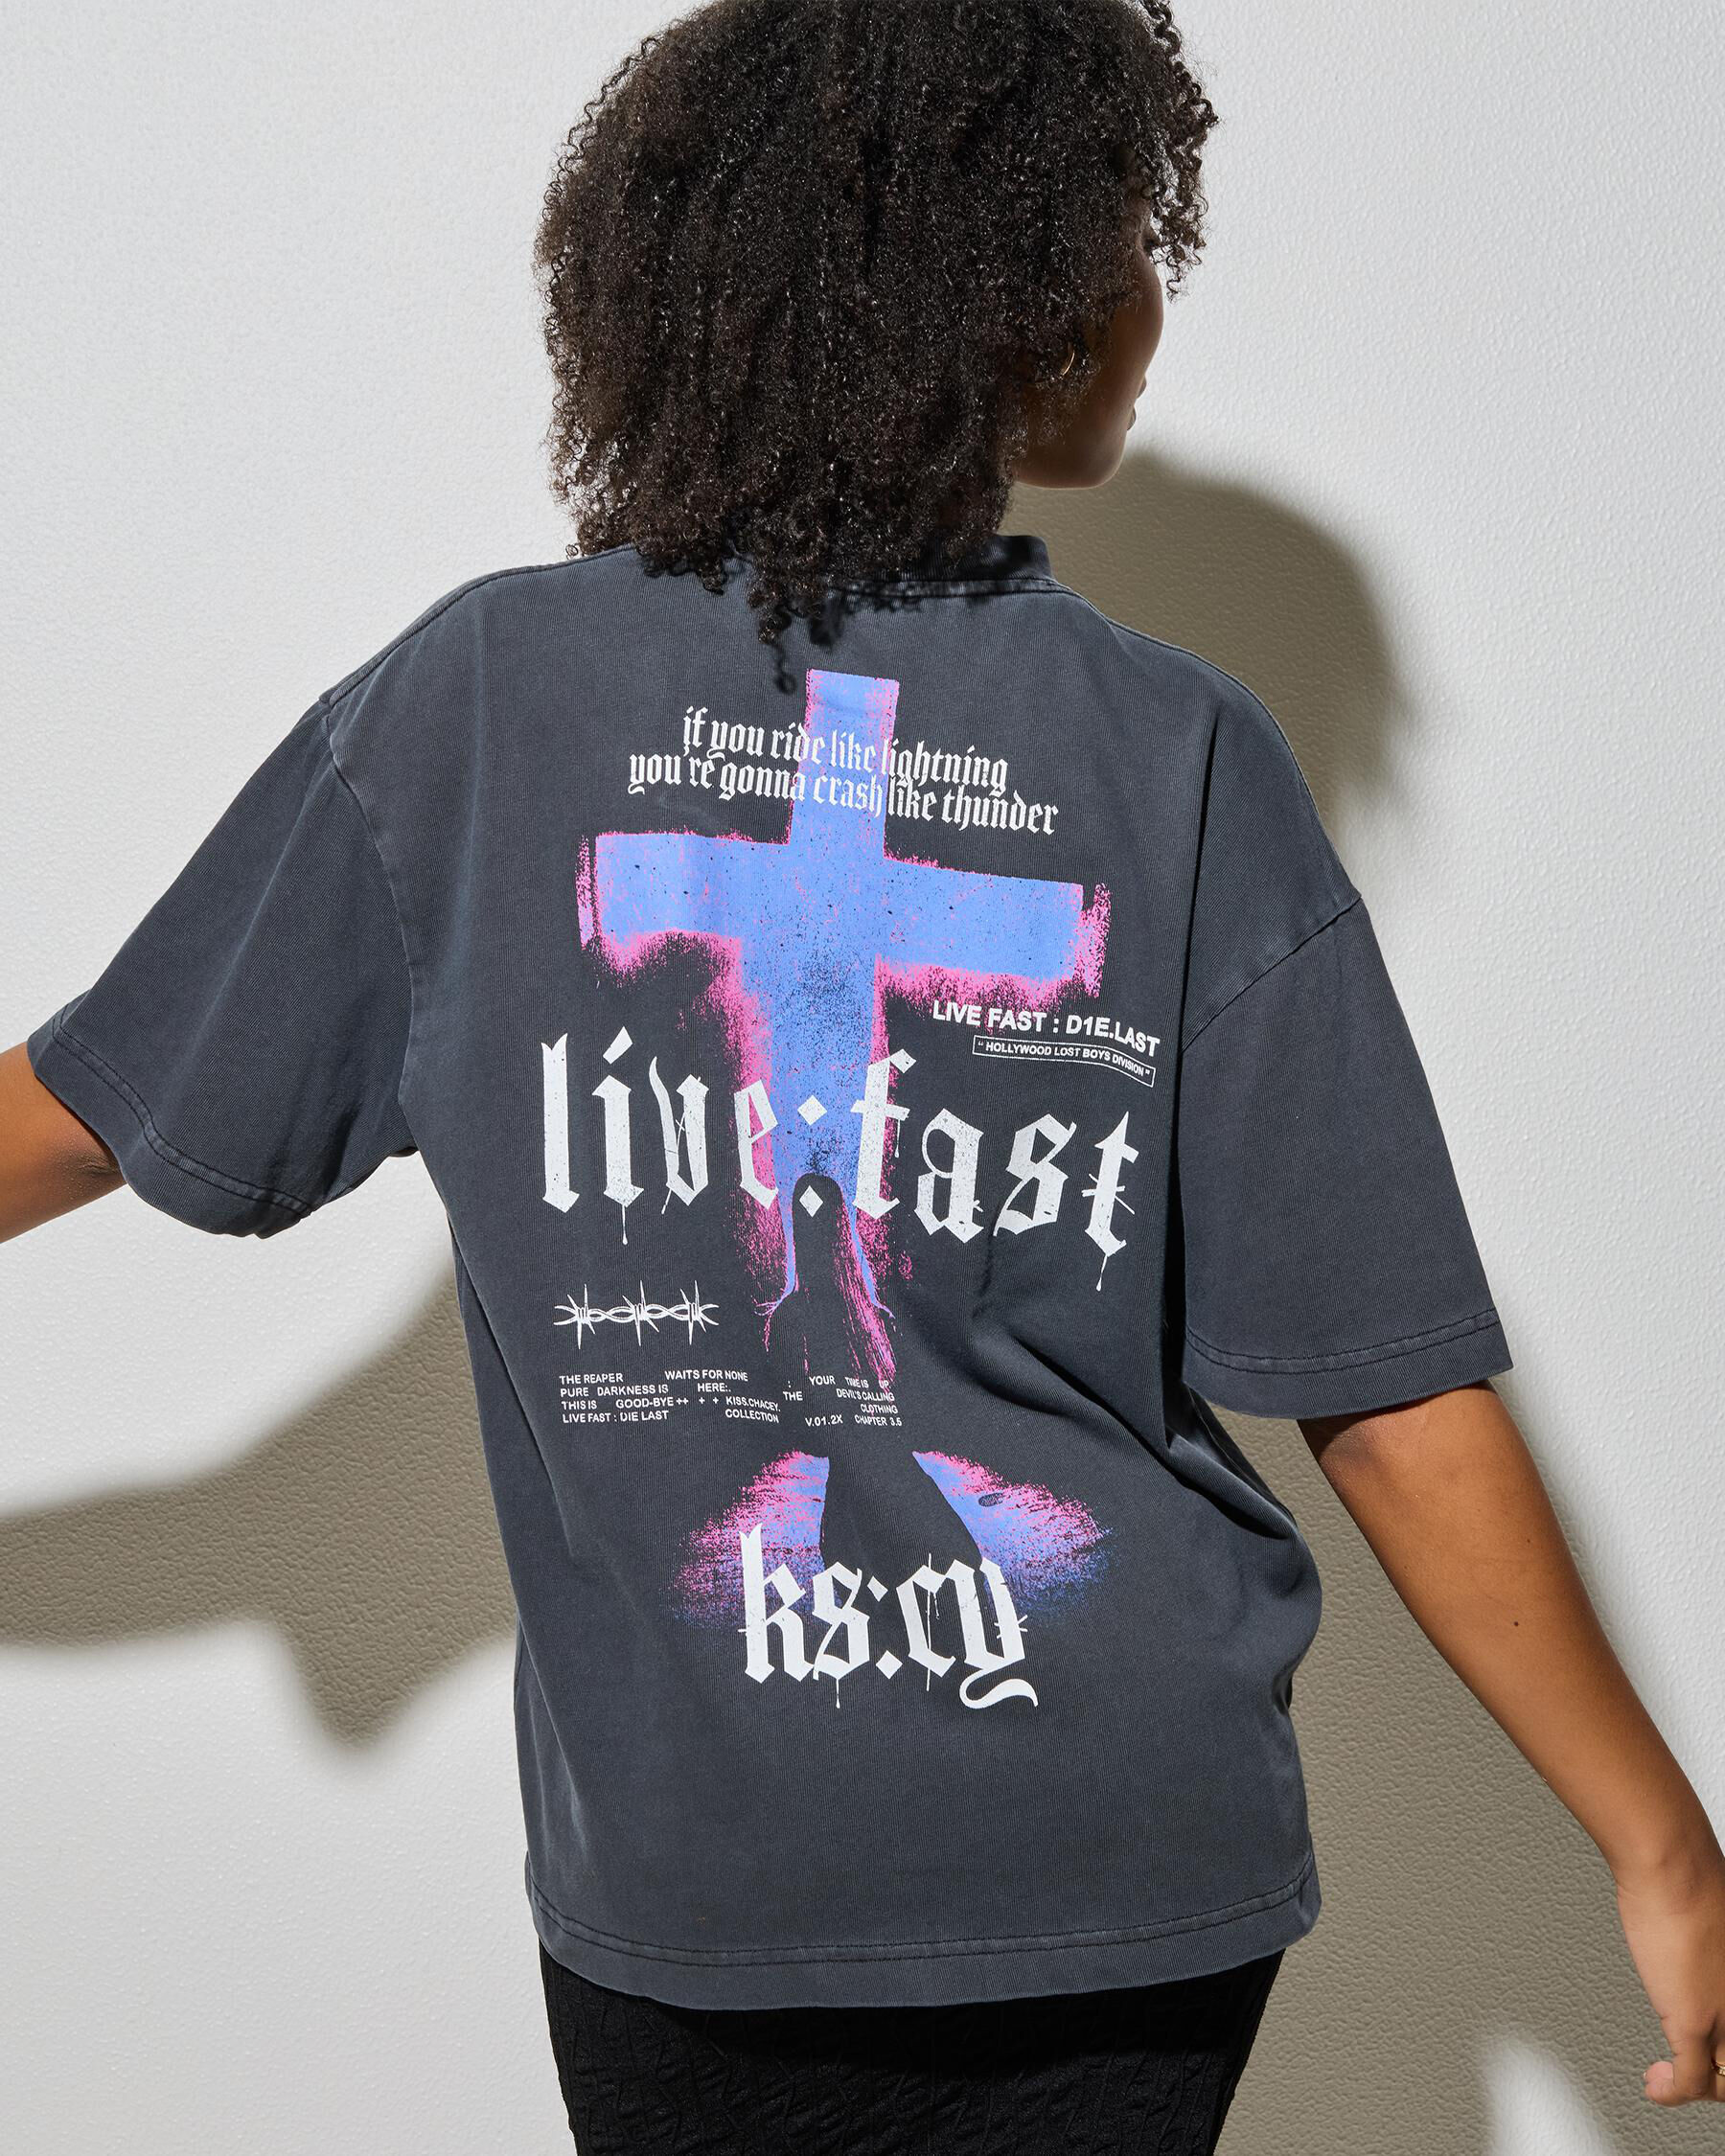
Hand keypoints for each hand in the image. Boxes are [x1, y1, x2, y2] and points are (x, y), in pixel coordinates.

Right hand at [1614, 1837, 1724, 2105]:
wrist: (1672, 1864)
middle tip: (1690, 2070)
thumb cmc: (1690, 1878)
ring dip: (1695, 2086)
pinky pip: (1690, 2081)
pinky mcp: (1693, 2022)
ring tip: (1669, 2079)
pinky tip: (1656, 2086)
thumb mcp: (1716, 1921)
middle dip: (1716, 2072)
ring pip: (1722, 2078)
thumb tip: (1693, 1951)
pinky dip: (1672, 2092)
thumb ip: (1713, 1949)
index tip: (1709, 2050)